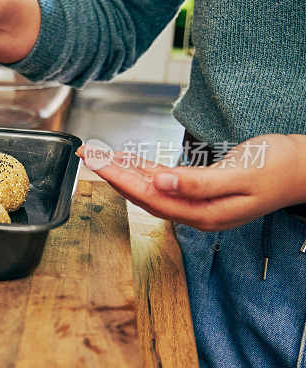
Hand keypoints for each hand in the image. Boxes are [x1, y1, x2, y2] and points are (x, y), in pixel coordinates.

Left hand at [78, 134, 305, 231]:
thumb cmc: (281, 168)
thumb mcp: (243, 174)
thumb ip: (200, 183)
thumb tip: (162, 183)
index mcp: (204, 213)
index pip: (149, 197)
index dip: (119, 179)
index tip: (96, 162)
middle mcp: (195, 212)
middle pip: (142, 193)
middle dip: (112, 174)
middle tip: (86, 154)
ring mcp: (197, 202)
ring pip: (150, 186)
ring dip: (123, 169)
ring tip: (98, 154)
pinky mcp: (200, 189)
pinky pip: (163, 180)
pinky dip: (142, 167)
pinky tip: (126, 158)